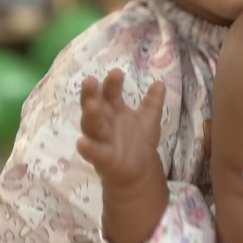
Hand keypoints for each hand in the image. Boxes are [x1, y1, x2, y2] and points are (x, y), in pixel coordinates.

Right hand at [78, 69, 166, 193]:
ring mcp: (101, 140)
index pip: (109, 93)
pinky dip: (88, 148)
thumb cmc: (138, 141)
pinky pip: (94, 152)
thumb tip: (160, 83)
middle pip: (94, 106)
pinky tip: (82, 142)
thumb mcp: (148, 119)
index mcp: (113, 110)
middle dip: (91, 94)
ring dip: (90, 115)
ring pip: (91, 126)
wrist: (139, 171)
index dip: (112, 83)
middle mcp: (104, 122)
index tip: (117, 72)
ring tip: (92, 105)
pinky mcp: (102, 158)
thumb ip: (153, 102)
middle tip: (90, 80)